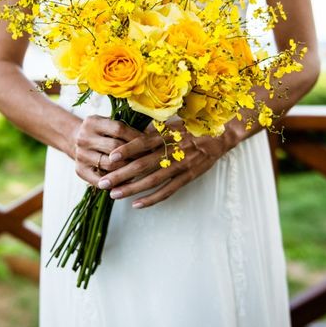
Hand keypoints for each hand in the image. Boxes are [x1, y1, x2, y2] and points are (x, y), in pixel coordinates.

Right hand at [72, 115, 143, 186]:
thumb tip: (152, 136)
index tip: (150, 142)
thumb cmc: (101, 131)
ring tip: (142, 169)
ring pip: (110, 165)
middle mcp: (83, 138)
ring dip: (128, 169)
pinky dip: (115, 182)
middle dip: (135, 153)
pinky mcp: (80, 170)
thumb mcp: (109, 123)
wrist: (75, 140)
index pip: (119, 129)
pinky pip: (101, 180)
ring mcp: (80, 155)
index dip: (136, 136)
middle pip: (114, 148)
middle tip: (150, 158)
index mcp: (92, 122)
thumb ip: (126, 127)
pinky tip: (128, 182)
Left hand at [97, 122, 233, 208]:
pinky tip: (137, 204)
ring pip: (152, 180)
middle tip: (103, 182)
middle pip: (143, 164)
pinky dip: (152, 198)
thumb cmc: (194, 125)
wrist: (222, 133)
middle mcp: (173, 150)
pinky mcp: (189, 176)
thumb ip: (155, 129)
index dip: (126, 150)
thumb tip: (134, 133)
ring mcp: (181, 165)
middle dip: (121, 174)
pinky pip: (168, 190)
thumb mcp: (174, 121)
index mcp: (167, 134)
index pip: (143, 142)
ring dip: (132, 188)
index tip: (110, 157)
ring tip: (114, 194)